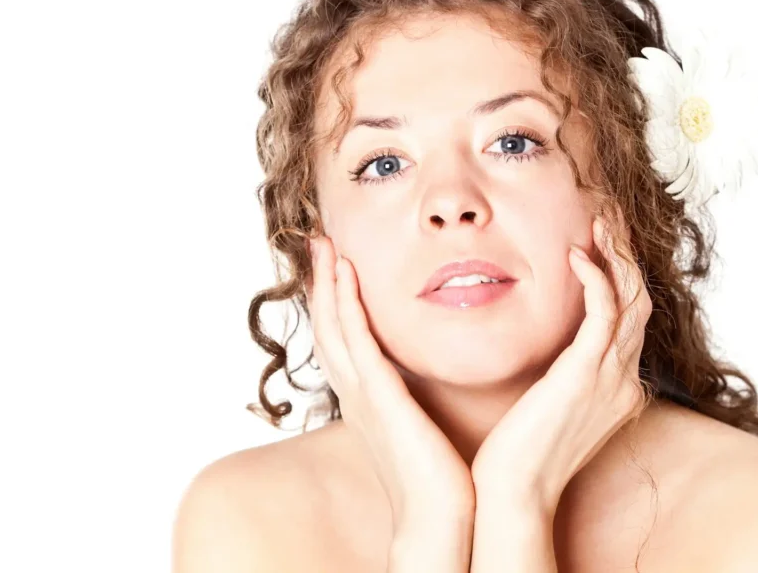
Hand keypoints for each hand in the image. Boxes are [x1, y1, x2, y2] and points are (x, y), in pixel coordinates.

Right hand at [306, 235, 475, 530]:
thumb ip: (416, 397)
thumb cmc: (437, 476)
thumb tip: (428, 377)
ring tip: (326, 244)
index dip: (333, 300)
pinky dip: (346, 304)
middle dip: (321, 282)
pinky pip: (356, 339)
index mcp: (365, 398)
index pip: (341, 338)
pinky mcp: (379, 395)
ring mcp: (362, 393)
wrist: (438, 515)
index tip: (336, 263)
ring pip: (333, 326)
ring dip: (327, 282)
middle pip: (326, 325)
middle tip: (319, 242)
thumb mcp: (420, 425)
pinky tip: (345, 274)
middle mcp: (355, 392)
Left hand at [469, 215, 650, 513]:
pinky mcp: (585, 374)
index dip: (622, 274)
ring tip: (599, 221)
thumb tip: (555, 348)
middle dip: (627, 255)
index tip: (602, 240)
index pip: (632, 317)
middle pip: (641, 300)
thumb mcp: (553, 404)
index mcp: (619, 386)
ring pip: (632, 299)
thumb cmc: (520, 450)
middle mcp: (624, 379)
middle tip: (608, 217)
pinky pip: (604, 313)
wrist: (514, 491)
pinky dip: (596, 278)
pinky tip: (577, 254)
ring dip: (617, 256)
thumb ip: (565, 373)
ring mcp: (611, 378)